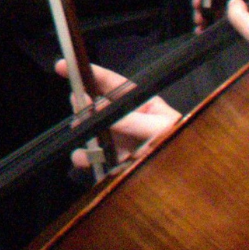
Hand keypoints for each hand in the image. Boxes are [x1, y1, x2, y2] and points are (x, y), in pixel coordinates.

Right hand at [56, 58, 180, 171]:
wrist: (185, 182)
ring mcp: (117, 140)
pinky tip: (84, 158)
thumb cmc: (181, 146)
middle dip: (82, 103)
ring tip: (81, 133)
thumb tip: (100, 110)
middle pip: (94, 105)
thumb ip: (132, 121)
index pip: (111, 83)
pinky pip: (93, 156)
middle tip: (79, 103)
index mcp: (139, 103)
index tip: (63, 66)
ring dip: (81, 131)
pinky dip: (85, 157)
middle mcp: (124, 119)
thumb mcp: (162, 129)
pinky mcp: (113, 161)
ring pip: (89, 130)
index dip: (88, 73)